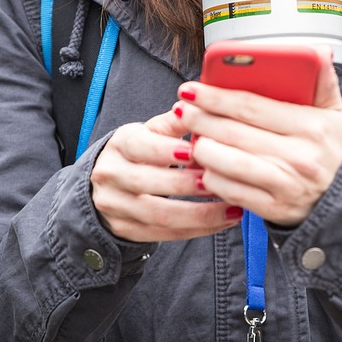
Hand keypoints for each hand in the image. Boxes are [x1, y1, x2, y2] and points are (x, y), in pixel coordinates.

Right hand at [90, 108, 242, 242]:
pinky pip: (165, 234)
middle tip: (220, 181)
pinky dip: (197, 229)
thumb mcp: (152, 132)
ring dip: (200, 214)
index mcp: (120, 144)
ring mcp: (115, 206)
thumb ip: (174, 123)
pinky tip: (223, 221)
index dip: (166, 151)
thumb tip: (192, 107)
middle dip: (186, 184)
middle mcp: (111, 175)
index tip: (195, 152)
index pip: (140, 147)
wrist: (109, 184)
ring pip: (158, 215)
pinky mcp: (126, 230)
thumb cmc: (142, 152)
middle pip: (147, 183)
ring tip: (232, 207)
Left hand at [173, 53, 341, 226]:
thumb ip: (325, 83)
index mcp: (311, 126)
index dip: (215, 96)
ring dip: (203, 149)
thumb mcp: (336, 115)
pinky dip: (212, 178)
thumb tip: (321, 52)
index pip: (251, 106)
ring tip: (192, 138)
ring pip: (228, 162)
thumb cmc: (332, 151)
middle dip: (201, 119)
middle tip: (182, 110)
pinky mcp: (275, 208)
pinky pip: (232, 191)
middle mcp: (299, 156)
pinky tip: (205, 167)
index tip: (190, 89)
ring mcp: (286, 184)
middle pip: (234, 132)